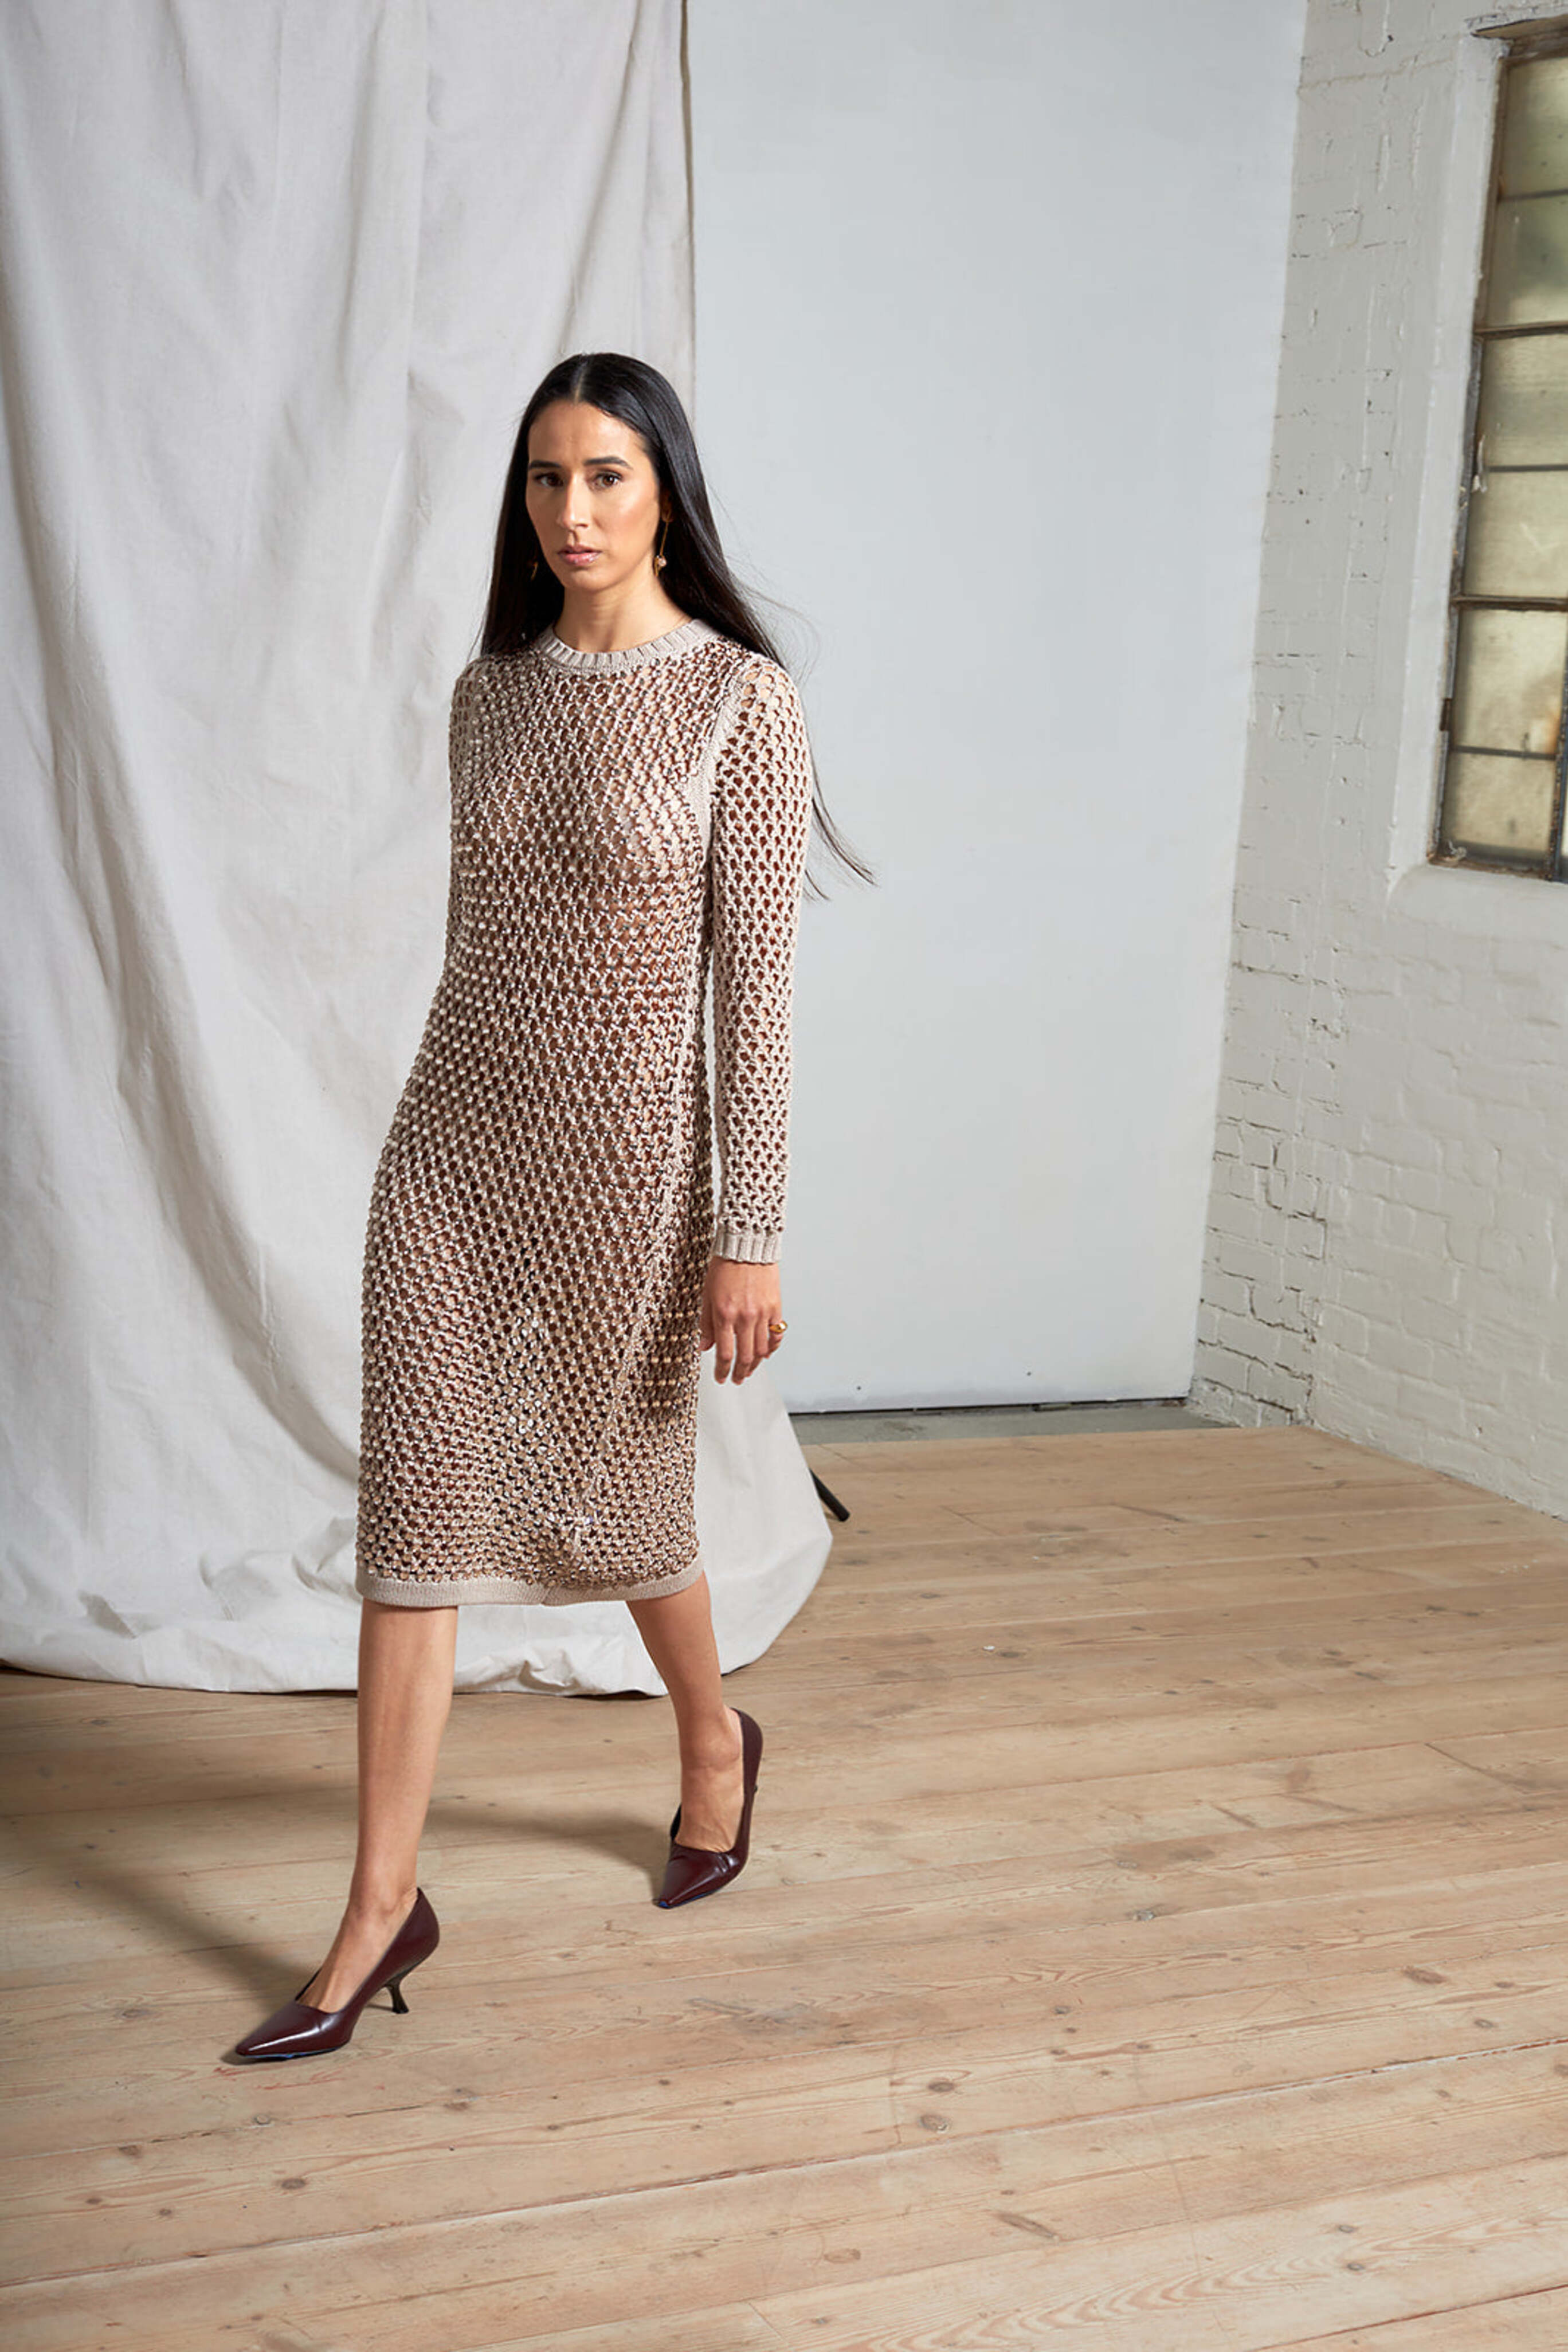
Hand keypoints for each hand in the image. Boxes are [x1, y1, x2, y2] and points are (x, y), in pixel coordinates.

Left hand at [701, 1257, 781, 1382]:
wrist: (746, 1245)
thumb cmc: (724, 1266)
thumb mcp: (706, 1295)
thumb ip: (705, 1323)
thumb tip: (703, 1346)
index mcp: (725, 1314)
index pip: (724, 1353)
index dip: (722, 1370)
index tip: (721, 1377)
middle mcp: (744, 1317)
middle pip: (745, 1357)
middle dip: (740, 1373)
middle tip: (736, 1380)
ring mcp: (762, 1313)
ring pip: (762, 1350)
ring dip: (755, 1364)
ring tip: (750, 1370)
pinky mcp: (775, 1307)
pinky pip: (776, 1334)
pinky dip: (772, 1347)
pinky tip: (767, 1353)